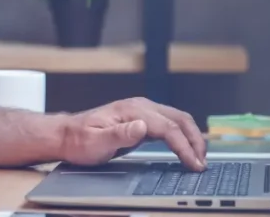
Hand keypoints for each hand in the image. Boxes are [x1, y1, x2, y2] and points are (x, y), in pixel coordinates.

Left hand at [59, 97, 206, 170]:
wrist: (67, 135)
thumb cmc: (79, 140)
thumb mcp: (95, 141)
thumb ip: (119, 134)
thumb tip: (142, 126)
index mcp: (132, 110)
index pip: (167, 127)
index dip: (184, 145)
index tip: (193, 163)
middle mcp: (140, 106)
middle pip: (179, 119)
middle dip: (195, 140)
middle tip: (202, 163)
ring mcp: (142, 111)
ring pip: (177, 120)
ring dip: (191, 137)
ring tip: (198, 158)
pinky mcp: (142, 119)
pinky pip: (169, 124)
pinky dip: (182, 136)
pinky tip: (186, 149)